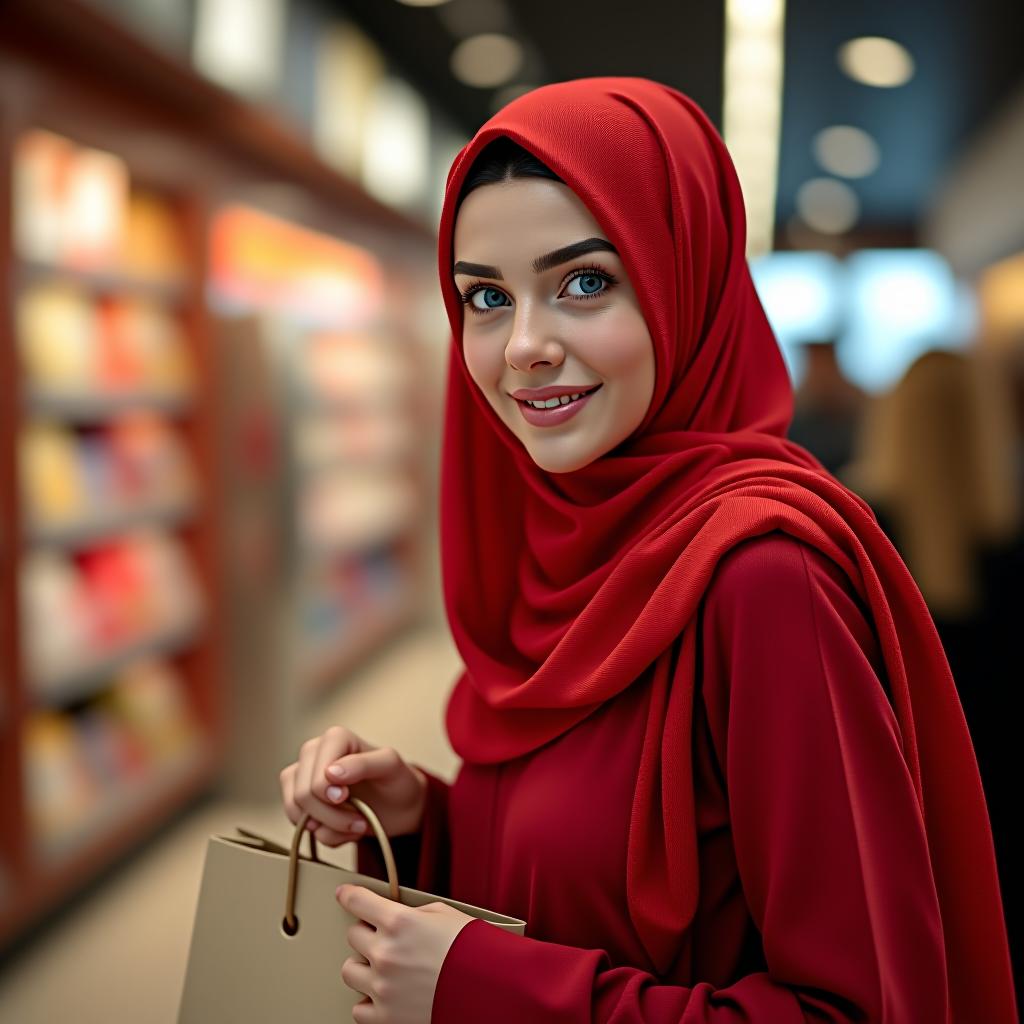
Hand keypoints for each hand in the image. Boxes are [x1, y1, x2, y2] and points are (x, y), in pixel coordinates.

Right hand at [279, 726, 428, 847]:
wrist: (399, 805)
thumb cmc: (396, 780)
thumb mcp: (390, 767)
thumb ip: (363, 764)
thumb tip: (330, 772)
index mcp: (335, 738)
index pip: (316, 774)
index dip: (327, 792)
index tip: (348, 798)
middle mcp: (314, 753)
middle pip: (303, 795)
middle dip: (333, 816)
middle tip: (360, 820)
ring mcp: (303, 777)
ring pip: (296, 812)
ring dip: (330, 828)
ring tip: (357, 824)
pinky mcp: (300, 800)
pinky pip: (299, 827)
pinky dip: (326, 835)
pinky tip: (346, 829)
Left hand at [337, 883, 475, 1023]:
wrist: (490, 990)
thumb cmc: (471, 949)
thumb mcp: (444, 915)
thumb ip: (413, 913)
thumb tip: (396, 915)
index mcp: (399, 922)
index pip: (357, 902)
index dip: (348, 895)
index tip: (345, 894)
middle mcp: (386, 953)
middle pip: (353, 936)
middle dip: (368, 933)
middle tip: (386, 938)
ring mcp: (383, 987)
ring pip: (349, 970)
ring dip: (364, 966)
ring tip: (384, 967)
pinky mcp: (386, 1018)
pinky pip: (358, 1008)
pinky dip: (369, 1001)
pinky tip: (385, 994)